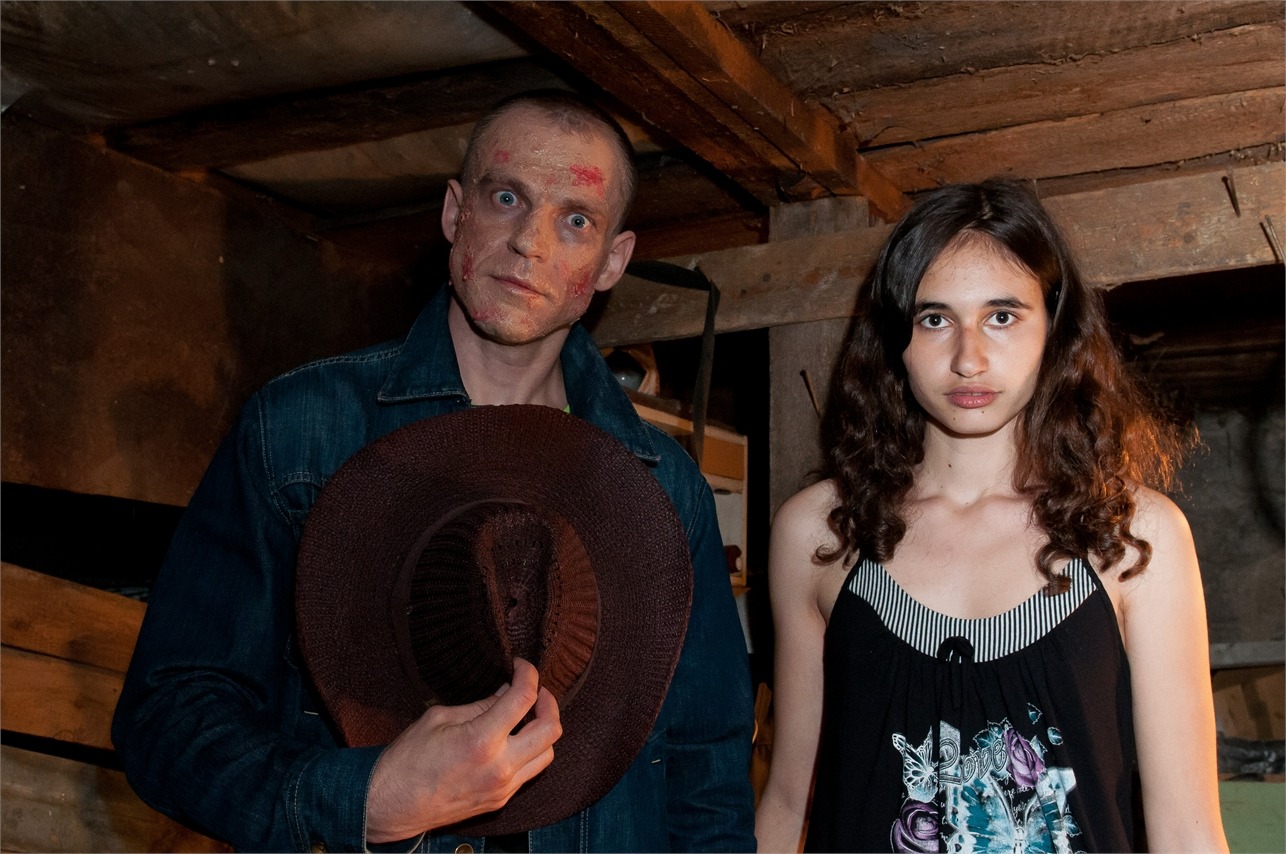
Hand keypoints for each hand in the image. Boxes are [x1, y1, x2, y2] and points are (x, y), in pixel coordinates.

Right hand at [364, 657, 561, 843]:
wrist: (390, 806)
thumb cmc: (407, 760)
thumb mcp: (439, 719)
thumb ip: (479, 705)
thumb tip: (506, 692)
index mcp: (482, 741)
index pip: (524, 698)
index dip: (528, 674)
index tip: (521, 666)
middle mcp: (500, 768)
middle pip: (551, 729)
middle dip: (549, 702)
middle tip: (536, 689)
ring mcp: (503, 788)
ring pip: (548, 754)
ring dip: (545, 729)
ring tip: (529, 714)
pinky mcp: (500, 800)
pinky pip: (530, 772)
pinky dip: (532, 751)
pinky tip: (516, 738)